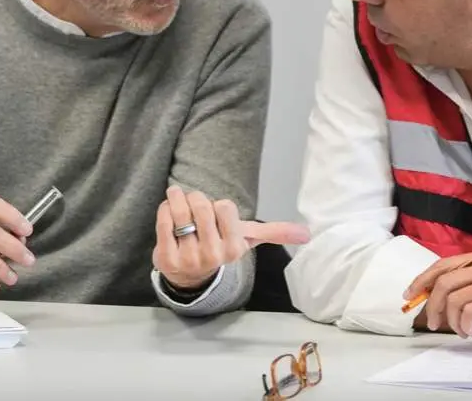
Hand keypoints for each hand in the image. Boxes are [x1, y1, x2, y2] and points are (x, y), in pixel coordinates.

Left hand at [152, 185, 309, 290]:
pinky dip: (165, 209)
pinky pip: (163, 221)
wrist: (189, 274)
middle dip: (197, 198)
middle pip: (202, 206)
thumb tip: (308, 233)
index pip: (225, 207)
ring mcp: (188, 258)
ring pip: (181, 212)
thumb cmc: (220, 247)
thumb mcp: (247, 239)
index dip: (219, 206)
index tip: (217, 215)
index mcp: (235, 248)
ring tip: (178, 198)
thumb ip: (275, 232)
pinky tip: (169, 211)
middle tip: (195, 203)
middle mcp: (213, 255)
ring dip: (178, 198)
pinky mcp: (166, 258)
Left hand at [406, 252, 471, 337]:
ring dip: (452, 321)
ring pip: (454, 299)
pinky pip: (470, 313)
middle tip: (433, 323)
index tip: (411, 295)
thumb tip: (439, 293)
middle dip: (432, 305)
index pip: (444, 264)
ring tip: (463, 331)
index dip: (423, 279)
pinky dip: (466, 326)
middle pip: (444, 282)